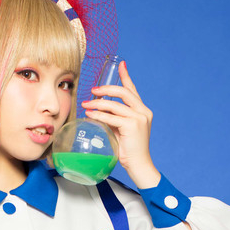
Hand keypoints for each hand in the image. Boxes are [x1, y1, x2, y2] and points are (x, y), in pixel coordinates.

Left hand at [81, 60, 160, 188]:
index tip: (121, 64)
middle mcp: (143, 111)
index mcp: (142, 111)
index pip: (133, 90)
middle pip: (124, 92)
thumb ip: (115, 118)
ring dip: (98, 103)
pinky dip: (99, 114)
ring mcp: (139, 118)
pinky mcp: (132, 126)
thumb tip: (99, 111)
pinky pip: (112, 117)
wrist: (138, 165)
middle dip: (106, 89)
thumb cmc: (129, 150)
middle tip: (93, 90)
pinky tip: (90, 114)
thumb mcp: (122, 130)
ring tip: (86, 104)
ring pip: (115, 104)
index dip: (126, 76)